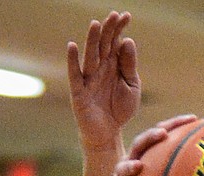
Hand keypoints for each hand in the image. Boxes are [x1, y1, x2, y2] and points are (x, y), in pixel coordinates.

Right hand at [67, 11, 140, 148]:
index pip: (115, 43)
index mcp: (113, 66)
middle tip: (114, 14)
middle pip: (103, 45)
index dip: (119, 29)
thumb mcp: (131, 86)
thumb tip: (127, 41)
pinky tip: (72, 46)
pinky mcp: (79, 91)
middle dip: (108, 30)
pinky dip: (72, 60)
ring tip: (96, 24)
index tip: (126, 15)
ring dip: (92, 40)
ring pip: (90, 56)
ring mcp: (88, 78)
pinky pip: (75, 74)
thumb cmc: (120, 109)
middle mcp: (99, 68)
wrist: (108, 133)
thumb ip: (129, 65)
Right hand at [101, 116, 197, 175]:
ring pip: (122, 169)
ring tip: (138, 167)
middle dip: (151, 137)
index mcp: (150, 154)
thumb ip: (192, 172)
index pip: (162, 134)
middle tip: (163, 134)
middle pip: (140, 144)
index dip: (176, 124)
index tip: (194, 118)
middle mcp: (134, 162)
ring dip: (130, 167)